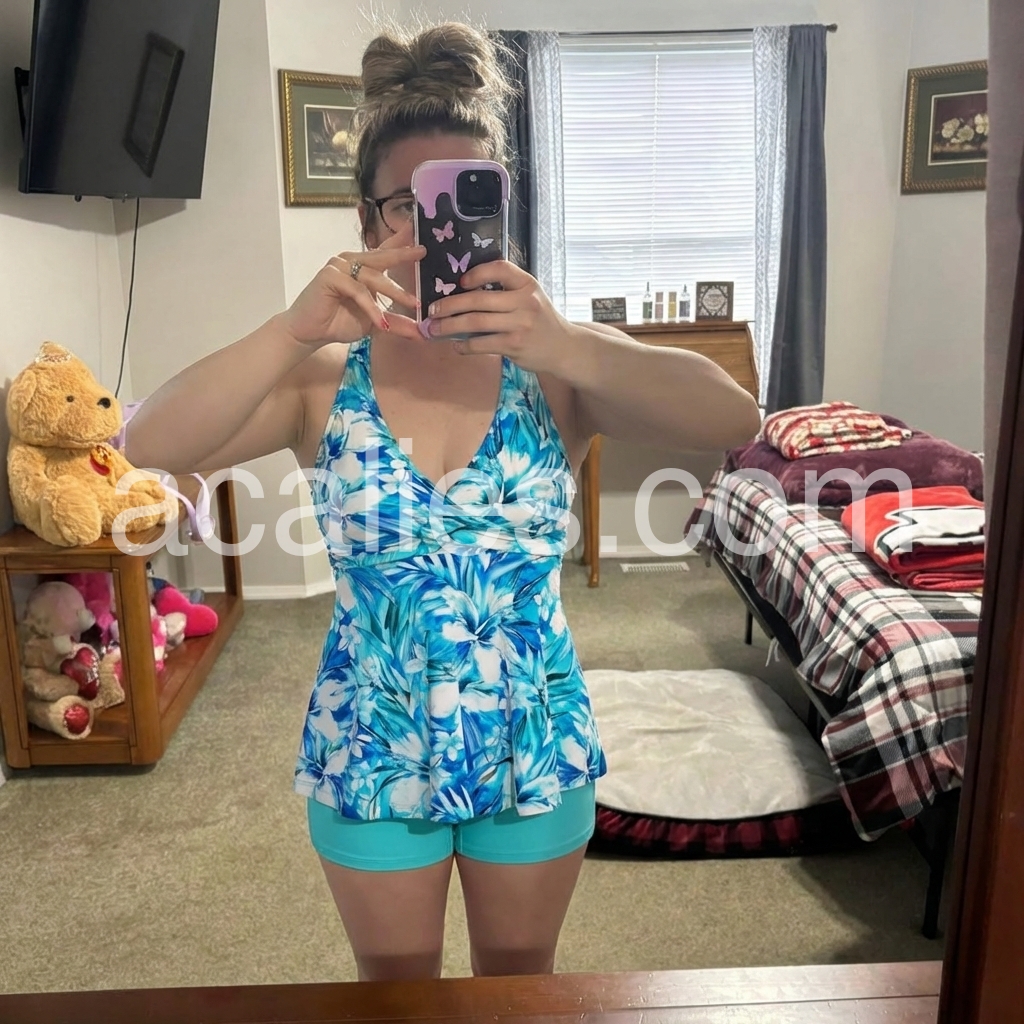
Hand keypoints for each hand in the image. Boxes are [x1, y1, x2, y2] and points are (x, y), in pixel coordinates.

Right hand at [281, 234, 424, 345]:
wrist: (311, 333)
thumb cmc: (339, 323)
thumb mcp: (376, 323)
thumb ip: (397, 323)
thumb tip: (422, 332)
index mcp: (364, 266)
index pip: (386, 250)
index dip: (402, 240)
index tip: (420, 228)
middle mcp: (352, 260)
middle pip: (382, 257)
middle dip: (404, 254)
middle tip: (423, 251)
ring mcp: (340, 265)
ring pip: (373, 276)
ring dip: (394, 292)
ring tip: (413, 304)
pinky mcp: (330, 276)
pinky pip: (358, 290)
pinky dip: (371, 307)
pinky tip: (380, 322)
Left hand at [421, 261, 570, 374]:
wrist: (564, 348)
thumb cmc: (541, 320)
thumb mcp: (531, 297)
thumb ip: (507, 290)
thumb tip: (464, 292)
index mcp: (527, 284)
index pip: (500, 269)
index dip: (477, 273)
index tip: (461, 282)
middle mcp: (525, 302)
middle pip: (479, 300)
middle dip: (450, 305)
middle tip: (432, 310)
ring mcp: (520, 325)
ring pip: (476, 323)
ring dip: (450, 326)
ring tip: (434, 329)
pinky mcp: (515, 346)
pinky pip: (482, 344)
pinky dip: (465, 346)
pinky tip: (457, 346)